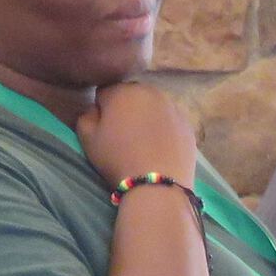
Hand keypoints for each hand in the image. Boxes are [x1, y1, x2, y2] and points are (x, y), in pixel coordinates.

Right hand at [76, 81, 197, 186]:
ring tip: (145, 141)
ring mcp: (173, 107)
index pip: (105, 92)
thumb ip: (86, 115)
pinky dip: (165, 128)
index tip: (105, 128)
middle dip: (127, 109)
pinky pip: (171, 120)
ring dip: (147, 117)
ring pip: (154, 106)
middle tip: (126, 134)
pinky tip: (161, 147)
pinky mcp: (188, 124)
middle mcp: (150, 92)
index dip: (102, 110)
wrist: (158, 184)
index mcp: (122, 91)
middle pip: (132, 95)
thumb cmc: (118, 159)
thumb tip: (97, 108)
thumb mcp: (87, 138)